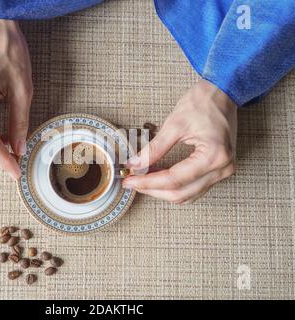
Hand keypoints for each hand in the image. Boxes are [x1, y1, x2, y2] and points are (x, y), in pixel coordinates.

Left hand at [123, 80, 236, 203]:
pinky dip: (174, 186)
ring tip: (142, 180)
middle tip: (131, 182)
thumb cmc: (203, 102)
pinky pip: (194, 187)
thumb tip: (135, 164)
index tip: (129, 180)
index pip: (174, 180)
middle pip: (181, 193)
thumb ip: (153, 149)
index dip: (148, 182)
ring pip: (187, 195)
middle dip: (153, 190)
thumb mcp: (174, 124)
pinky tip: (158, 178)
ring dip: (163, 191)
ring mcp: (223, 171)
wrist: (223, 92)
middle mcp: (222, 169)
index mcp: (213, 156)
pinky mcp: (219, 170)